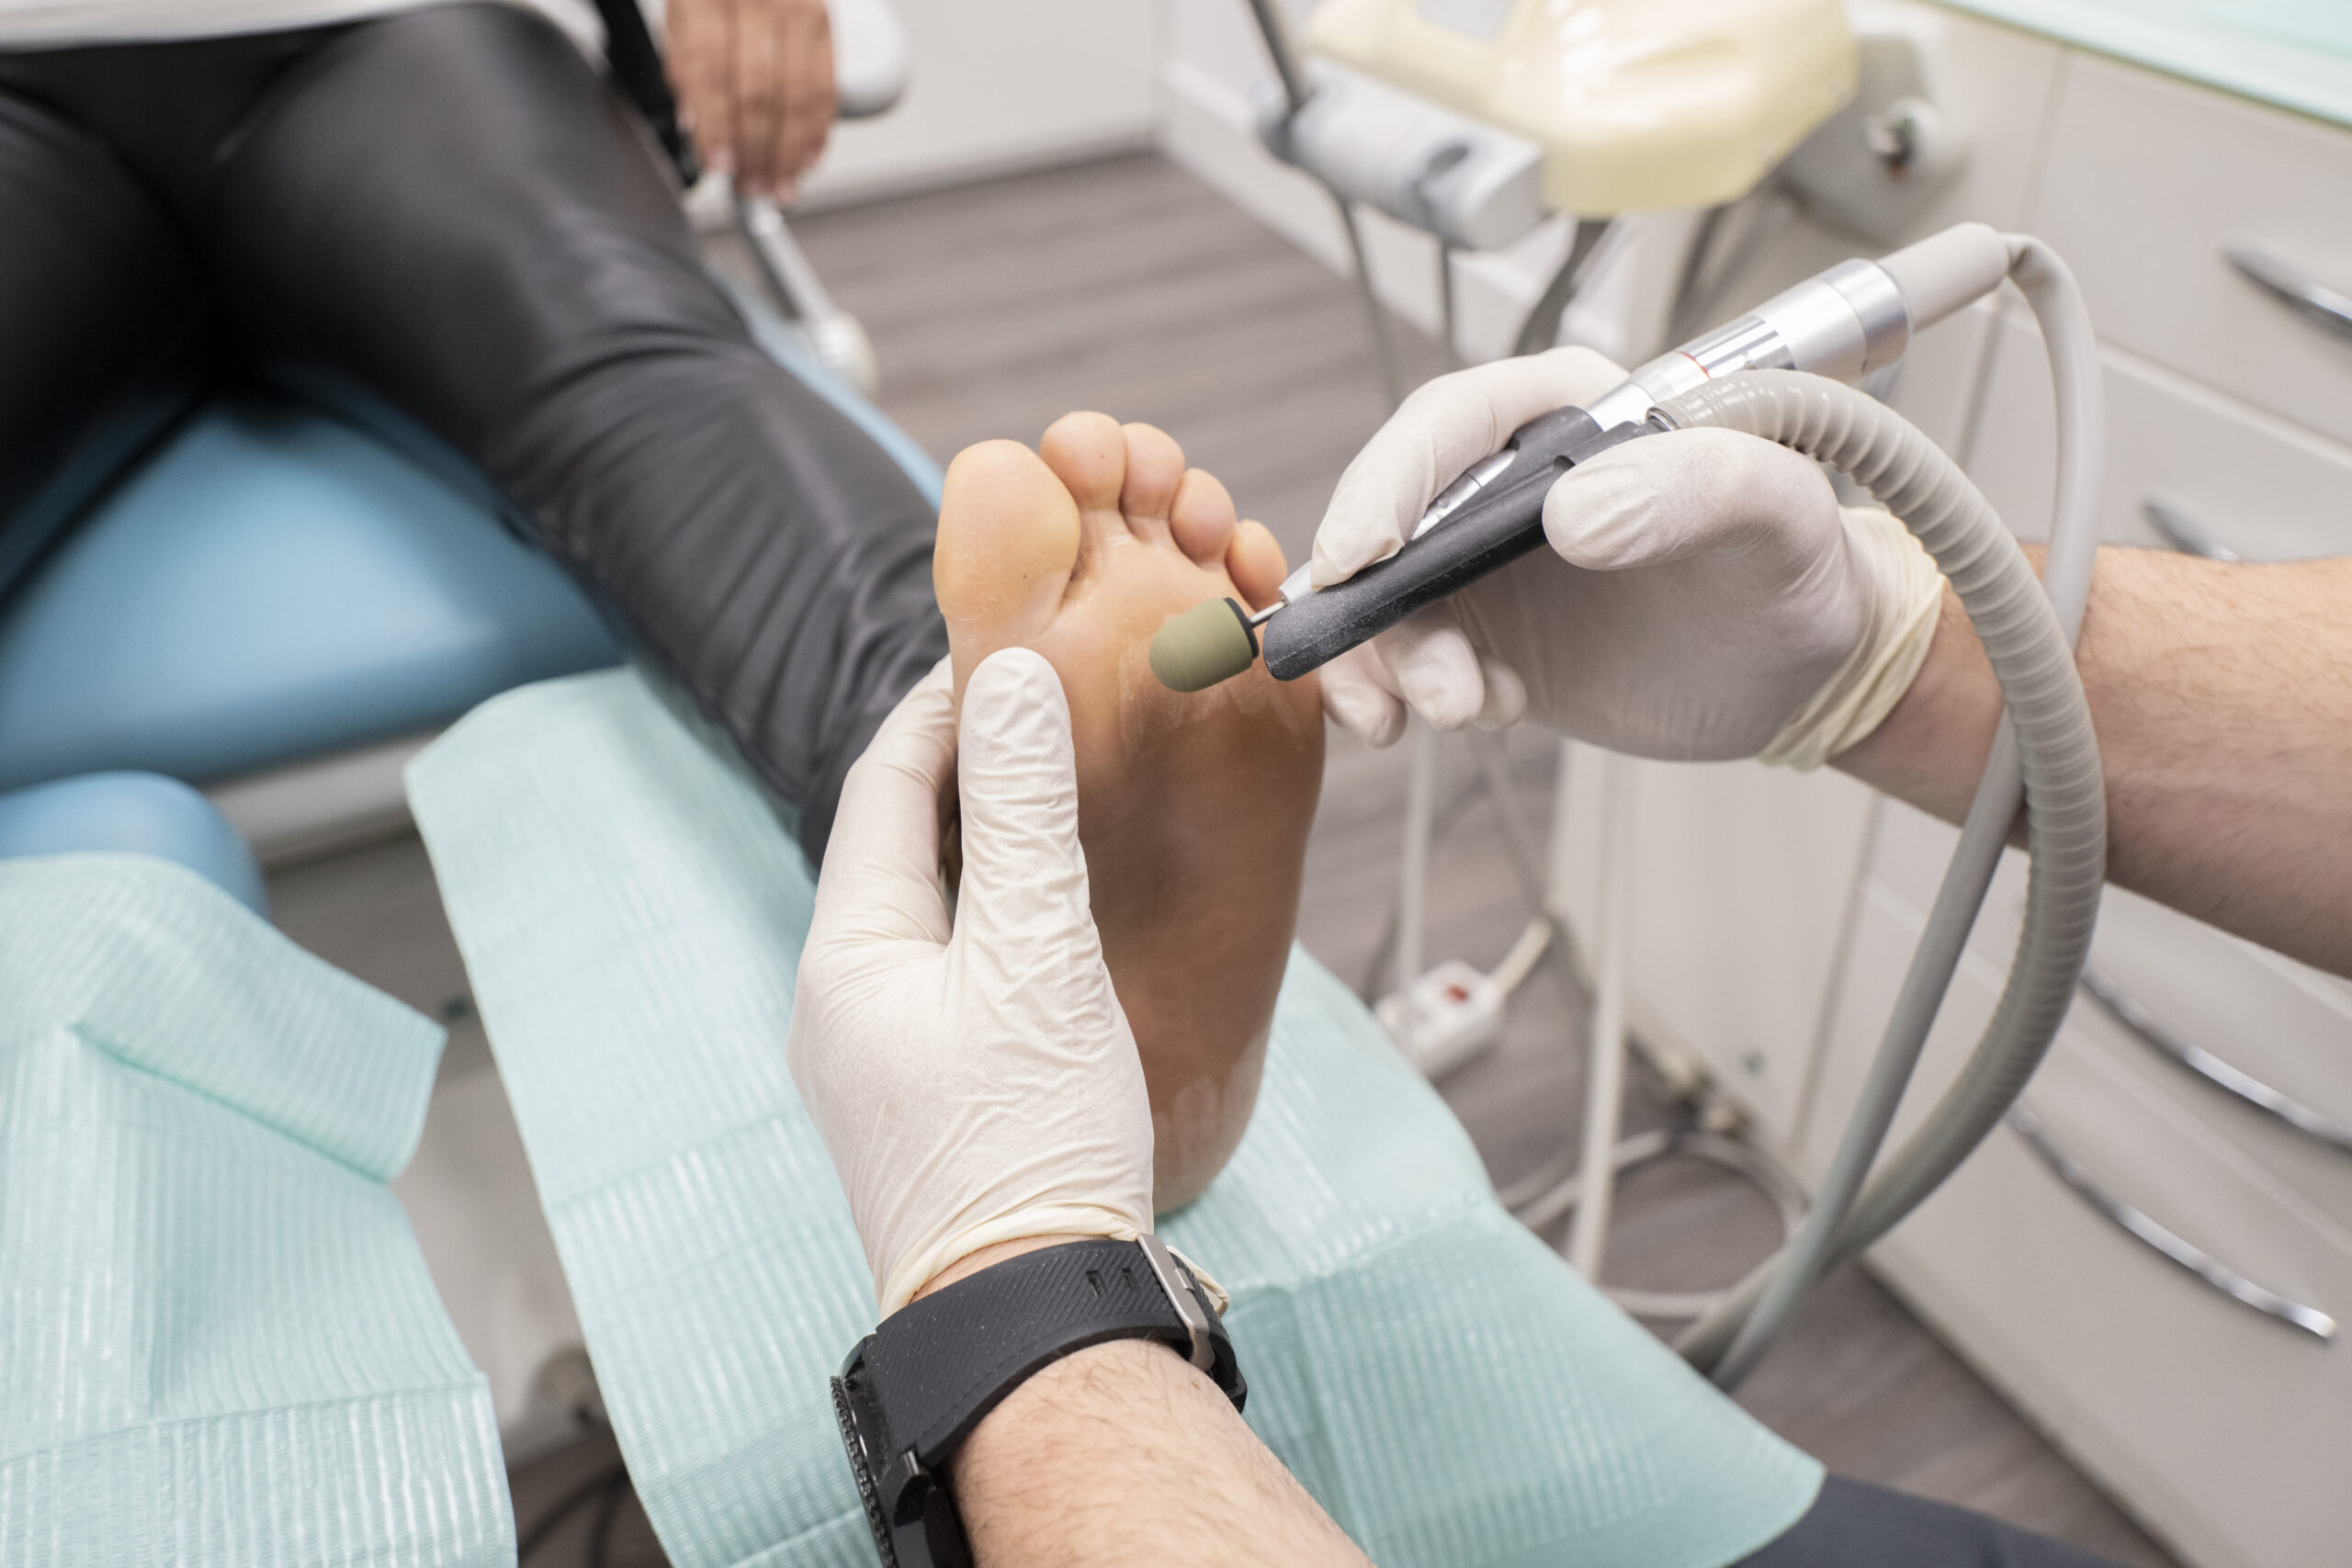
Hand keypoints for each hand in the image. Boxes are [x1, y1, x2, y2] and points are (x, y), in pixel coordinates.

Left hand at [667, 0, 836, 199]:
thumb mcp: (681, 14)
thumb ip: (685, 67)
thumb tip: (698, 127)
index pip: (711, 72)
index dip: (717, 126)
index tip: (720, 165)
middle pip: (759, 90)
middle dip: (756, 150)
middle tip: (751, 187)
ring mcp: (797, 9)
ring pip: (798, 96)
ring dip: (789, 153)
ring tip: (779, 187)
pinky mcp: (825, 22)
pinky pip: (826, 87)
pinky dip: (818, 132)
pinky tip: (806, 160)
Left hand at [786, 650, 1153, 1314]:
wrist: (1033, 1319)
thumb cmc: (1030, 1145)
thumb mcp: (1036, 957)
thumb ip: (1022, 814)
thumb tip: (1010, 680)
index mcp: (845, 955)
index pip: (879, 785)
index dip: (940, 707)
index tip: (1006, 649)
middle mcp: (841, 1001)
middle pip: (895, 844)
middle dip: (963, 769)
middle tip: (1045, 709)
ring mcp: (876, 1057)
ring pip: (926, 909)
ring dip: (982, 841)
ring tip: (1060, 792)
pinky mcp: (923, 1099)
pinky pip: (950, 969)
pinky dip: (995, 914)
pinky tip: (1056, 913)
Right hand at [1312, 347, 1945, 768]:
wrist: (1804, 668)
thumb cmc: (1801, 570)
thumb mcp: (1779, 514)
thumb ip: (1697, 488)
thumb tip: (1573, 514)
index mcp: (1567, 415)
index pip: (1447, 424)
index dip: (1390, 482)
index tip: (1367, 555)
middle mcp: (1506, 481)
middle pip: (1390, 514)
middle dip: (1379, 600)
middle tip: (1420, 680)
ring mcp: (1483, 561)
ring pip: (1383, 598)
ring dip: (1395, 662)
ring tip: (1466, 711)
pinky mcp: (1479, 633)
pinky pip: (1399, 655)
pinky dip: (1399, 692)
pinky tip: (1474, 716)